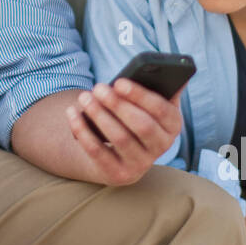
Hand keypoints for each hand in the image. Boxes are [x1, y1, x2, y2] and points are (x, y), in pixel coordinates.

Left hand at [64, 77, 183, 184]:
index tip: (118, 81)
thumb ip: (156, 88)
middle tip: (98, 88)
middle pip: (141, 125)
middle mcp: (162, 146)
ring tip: (84, 98)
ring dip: (99, 115)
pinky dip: (83, 132)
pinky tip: (73, 114)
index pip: (161, 110)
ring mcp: (141, 164)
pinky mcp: (119, 174)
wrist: (119, 153)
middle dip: (117, 105)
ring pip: (119, 138)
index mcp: (173, 125)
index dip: (140, 95)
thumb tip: (166, 70)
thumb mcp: (147, 103)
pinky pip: (98, 152)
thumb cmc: (133, 116)